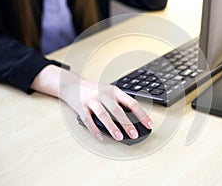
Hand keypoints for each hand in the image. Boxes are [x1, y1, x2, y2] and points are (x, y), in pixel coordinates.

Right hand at [31, 65, 153, 141]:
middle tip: (134, 134)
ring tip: (119, 137)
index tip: (149, 124)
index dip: (142, 114)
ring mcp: (92, 100)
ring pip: (103, 115)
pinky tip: (100, 137)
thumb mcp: (109, 92)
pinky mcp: (81, 107)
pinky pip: (88, 121)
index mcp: (114, 91)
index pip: (132, 103)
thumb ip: (119, 103)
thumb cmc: (93, 90)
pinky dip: (94, 130)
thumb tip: (133, 120)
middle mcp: (104, 95)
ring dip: (112, 127)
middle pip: (117, 110)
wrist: (71, 84)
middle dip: (127, 123)